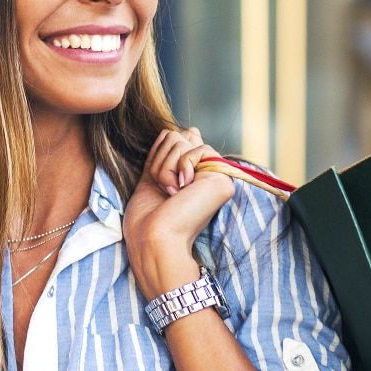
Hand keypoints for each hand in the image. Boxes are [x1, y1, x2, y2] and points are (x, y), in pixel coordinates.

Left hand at [123, 127, 234, 295]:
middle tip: (163, 190)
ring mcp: (216, 176)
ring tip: (171, 194)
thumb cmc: (147, 219)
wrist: (152, 240)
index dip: (160, 154)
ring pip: (181, 139)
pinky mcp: (223, 178)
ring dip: (164, 167)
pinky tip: (181, 191)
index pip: (178, 138)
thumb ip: (170, 153)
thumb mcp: (154, 177)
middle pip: (176, 135)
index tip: (157, 181)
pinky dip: (178, 168)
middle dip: (158, 160)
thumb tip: (194, 130)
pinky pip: (195, 149)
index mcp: (193, 175)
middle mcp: (207, 174)